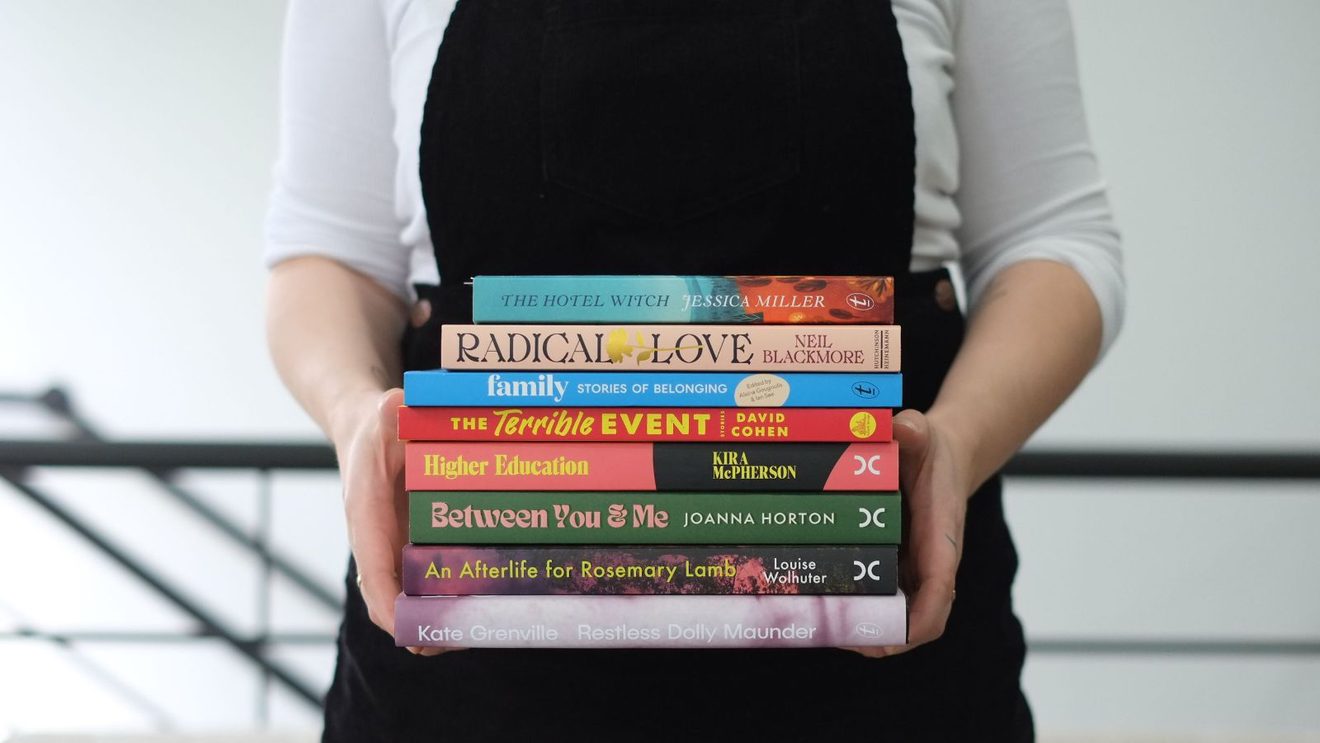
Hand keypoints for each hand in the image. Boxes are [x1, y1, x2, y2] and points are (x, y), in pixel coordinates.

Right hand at [335, 387, 452, 655]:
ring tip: (478, 632)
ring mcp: (390, 546)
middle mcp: (375, 539)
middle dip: (419, 626)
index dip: (388, 602)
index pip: (370, 568)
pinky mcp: (407, 546)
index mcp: (364, 512)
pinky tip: (482, 608)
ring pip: (406, 598)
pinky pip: (423, 583)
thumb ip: (390, 411)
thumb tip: (395, 404)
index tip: (409, 628)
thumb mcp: (384, 411)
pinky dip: (446, 601)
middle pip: (388, 599)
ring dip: (436, 621)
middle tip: (461, 637)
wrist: (364, 427)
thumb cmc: (379, 423)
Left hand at [845, 408, 970, 657]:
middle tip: (840, 636)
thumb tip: (899, 426)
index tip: (894, 633)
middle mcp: (932, 563)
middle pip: (920, 619)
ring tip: (823, 630)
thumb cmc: (931, 449)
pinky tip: (823, 609)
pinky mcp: (900, 569)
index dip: (920, 616)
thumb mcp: (923, 432)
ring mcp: (916, 571)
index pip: (940, 587)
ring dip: (868, 631)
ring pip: (900, 618)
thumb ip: (914, 429)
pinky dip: (860, 613)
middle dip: (885, 636)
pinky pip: (885, 602)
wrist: (945, 457)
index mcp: (942, 536)